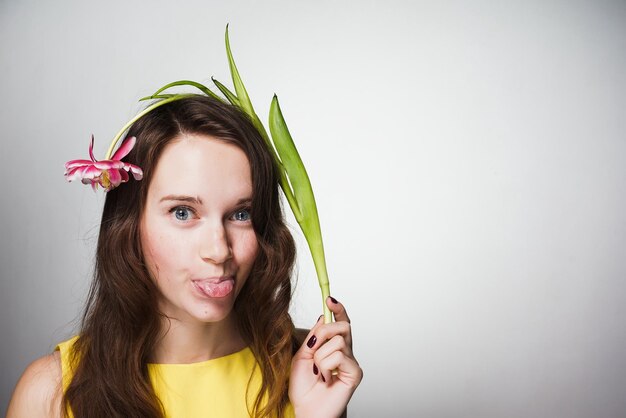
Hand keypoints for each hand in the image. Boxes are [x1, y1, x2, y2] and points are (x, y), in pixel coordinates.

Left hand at [289, 296, 362, 417]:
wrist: (306, 410)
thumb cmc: (304, 387)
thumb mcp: (301, 356)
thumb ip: (313, 337)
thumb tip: (323, 317)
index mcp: (332, 346)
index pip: (340, 322)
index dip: (338, 309)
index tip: (329, 299)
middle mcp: (345, 352)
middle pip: (342, 326)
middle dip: (324, 331)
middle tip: (314, 346)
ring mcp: (351, 362)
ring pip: (336, 341)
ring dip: (320, 357)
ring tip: (318, 373)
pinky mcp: (355, 372)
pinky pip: (338, 356)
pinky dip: (326, 367)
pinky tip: (326, 379)